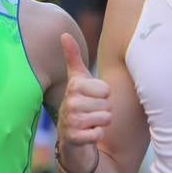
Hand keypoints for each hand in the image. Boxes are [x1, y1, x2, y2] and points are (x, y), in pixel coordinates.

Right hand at [57, 33, 108, 170]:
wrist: (71, 134)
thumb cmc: (79, 102)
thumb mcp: (77, 79)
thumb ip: (72, 57)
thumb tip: (64, 33)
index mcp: (74, 86)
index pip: (106, 89)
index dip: (104, 95)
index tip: (92, 97)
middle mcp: (70, 102)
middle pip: (107, 104)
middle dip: (104, 110)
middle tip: (91, 112)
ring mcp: (71, 121)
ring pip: (105, 118)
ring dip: (101, 123)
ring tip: (90, 122)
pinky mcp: (74, 138)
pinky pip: (99, 134)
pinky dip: (97, 135)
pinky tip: (88, 133)